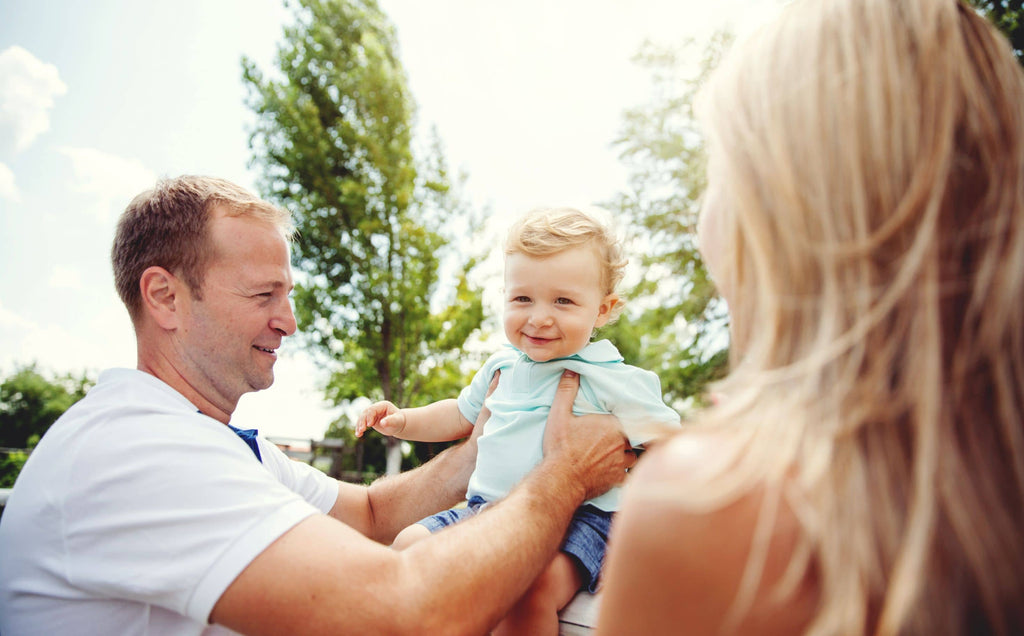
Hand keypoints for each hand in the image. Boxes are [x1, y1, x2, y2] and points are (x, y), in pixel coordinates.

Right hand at [355, 400, 405, 437]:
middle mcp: (376, 408)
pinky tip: (358, 435)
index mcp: (383, 405)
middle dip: (362, 421)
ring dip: (359, 425)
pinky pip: (363, 423)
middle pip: (365, 413)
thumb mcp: (396, 421)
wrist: (398, 424)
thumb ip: (390, 421)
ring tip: (358, 434)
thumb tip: (382, 423)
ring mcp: (372, 413)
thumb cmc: (398, 421)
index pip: (373, 409)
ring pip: (362, 418)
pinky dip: (360, 428)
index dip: (370, 416)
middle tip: (362, 430)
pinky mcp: (370, 419)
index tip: (370, 425)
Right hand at [542, 370, 635, 500]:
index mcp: (612, 425)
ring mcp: (621, 463)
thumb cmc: (560, 446)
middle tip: (616, 437)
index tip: (621, 421)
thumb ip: (567, 390)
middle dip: (627, 437)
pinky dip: (624, 474)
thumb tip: (572, 370)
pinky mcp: (617, 480)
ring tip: (617, 453)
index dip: (625, 420)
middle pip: (633, 437)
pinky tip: (616, 472)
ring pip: (633, 456)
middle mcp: (621, 443)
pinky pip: (629, 476)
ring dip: (627, 454)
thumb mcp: (559, 414)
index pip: (629, 418)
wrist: (560, 479)